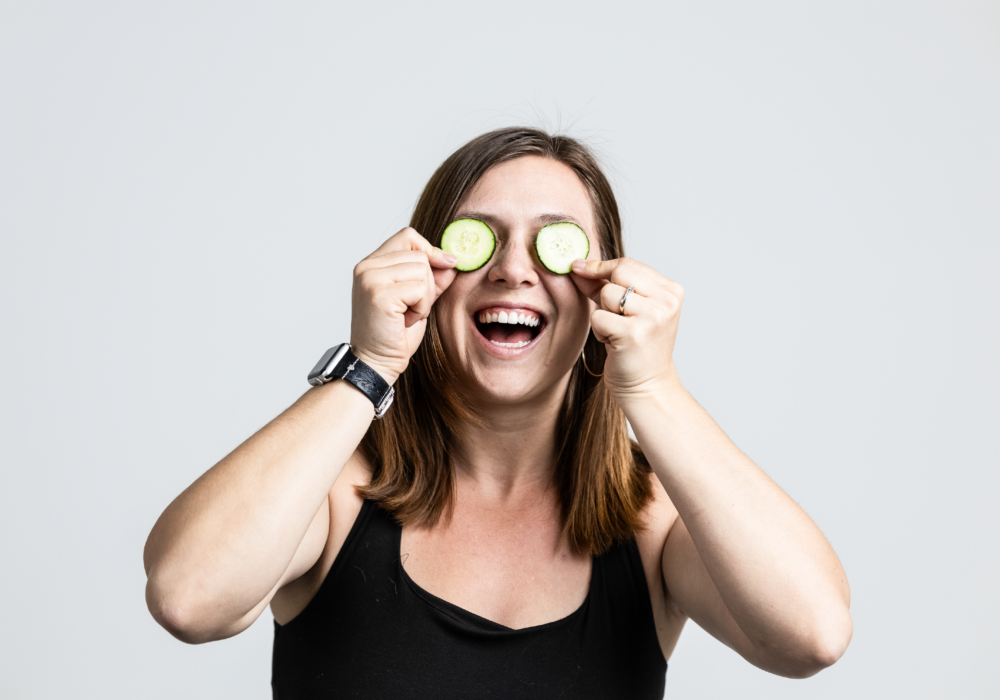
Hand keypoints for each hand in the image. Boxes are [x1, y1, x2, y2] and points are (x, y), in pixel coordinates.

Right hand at [350, 227, 457, 383]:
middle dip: (427, 283)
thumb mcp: (418, 300)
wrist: (376, 363)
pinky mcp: (379, 294)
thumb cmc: (394, 335)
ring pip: (422, 270)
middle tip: (411, 307)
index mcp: (371, 264)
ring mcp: (370, 279)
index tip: (445, 265)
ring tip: (407, 314)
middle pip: (419, 254)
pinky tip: (405, 320)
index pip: (408, 236)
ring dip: (424, 297)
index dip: (430, 250)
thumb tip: (452, 260)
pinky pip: (420, 289)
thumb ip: (432, 278)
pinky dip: (421, 307)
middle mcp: (366, 267)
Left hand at [570, 257, 683, 402]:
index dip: (601, 266)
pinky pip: (599, 317)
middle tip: (611, 314)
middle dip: (605, 290)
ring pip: (607, 294)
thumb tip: (577, 265)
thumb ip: (603, 285)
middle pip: (619, 272)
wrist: (647, 386)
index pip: (629, 264)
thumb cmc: (636, 348)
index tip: (579, 267)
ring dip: (603, 314)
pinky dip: (599, 331)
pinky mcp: (634, 333)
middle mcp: (667, 301)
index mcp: (671, 290)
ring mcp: (653, 316)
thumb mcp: (626, 311)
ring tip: (617, 332)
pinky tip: (614, 343)